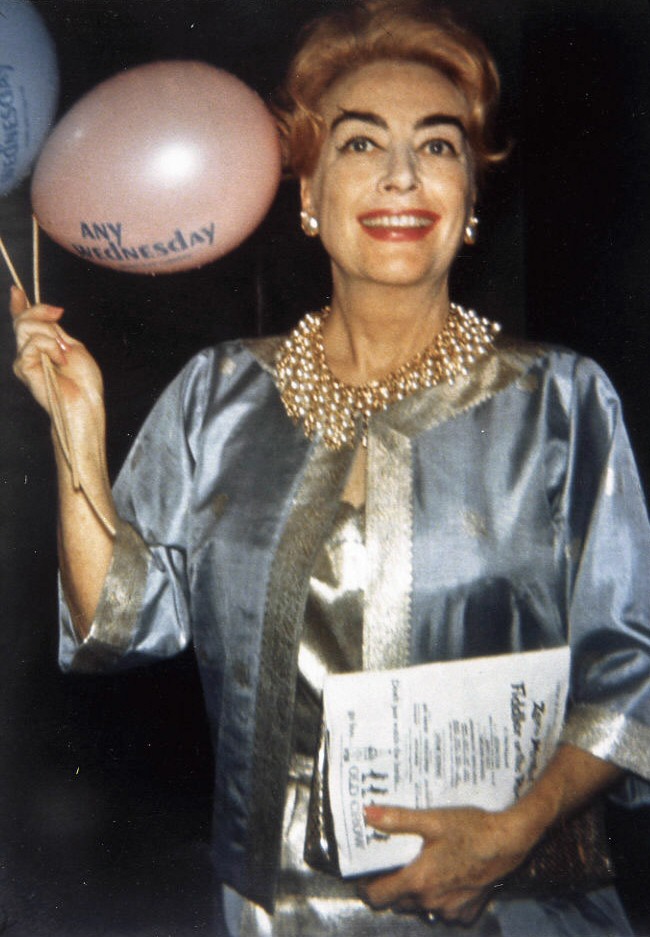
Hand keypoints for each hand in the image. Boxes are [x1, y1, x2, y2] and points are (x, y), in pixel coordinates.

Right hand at [10, 286, 103, 419]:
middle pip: (23, 319)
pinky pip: (32, 344)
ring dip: (50, 334)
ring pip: (26, 327)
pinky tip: (60, 360)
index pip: (23, 322)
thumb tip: (48, 312)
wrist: (85, 402)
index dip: (19, 305)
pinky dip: (50, 347)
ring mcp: (23, 360)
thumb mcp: (72, 346)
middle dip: (41, 311)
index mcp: (41, 345)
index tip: (16, 290)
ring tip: (63, 353)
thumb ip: (55, 330)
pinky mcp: (23, 368)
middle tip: (59, 314)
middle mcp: (28, 351)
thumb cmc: (83, 380)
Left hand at [358, 804, 530, 924]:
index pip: (377, 896)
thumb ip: (397, 819)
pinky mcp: (467, 911)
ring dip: (413, 895)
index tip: (364, 875)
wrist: (508, 842)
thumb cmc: (470, 829)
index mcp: (418, 881)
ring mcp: (449, 910)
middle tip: (391, 866)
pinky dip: (438, 901)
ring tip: (416, 870)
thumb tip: (367, 814)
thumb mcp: (431, 819)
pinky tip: (442, 881)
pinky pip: (444, 913)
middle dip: (390, 888)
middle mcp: (430, 901)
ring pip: (419, 909)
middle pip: (397, 903)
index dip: (366, 887)